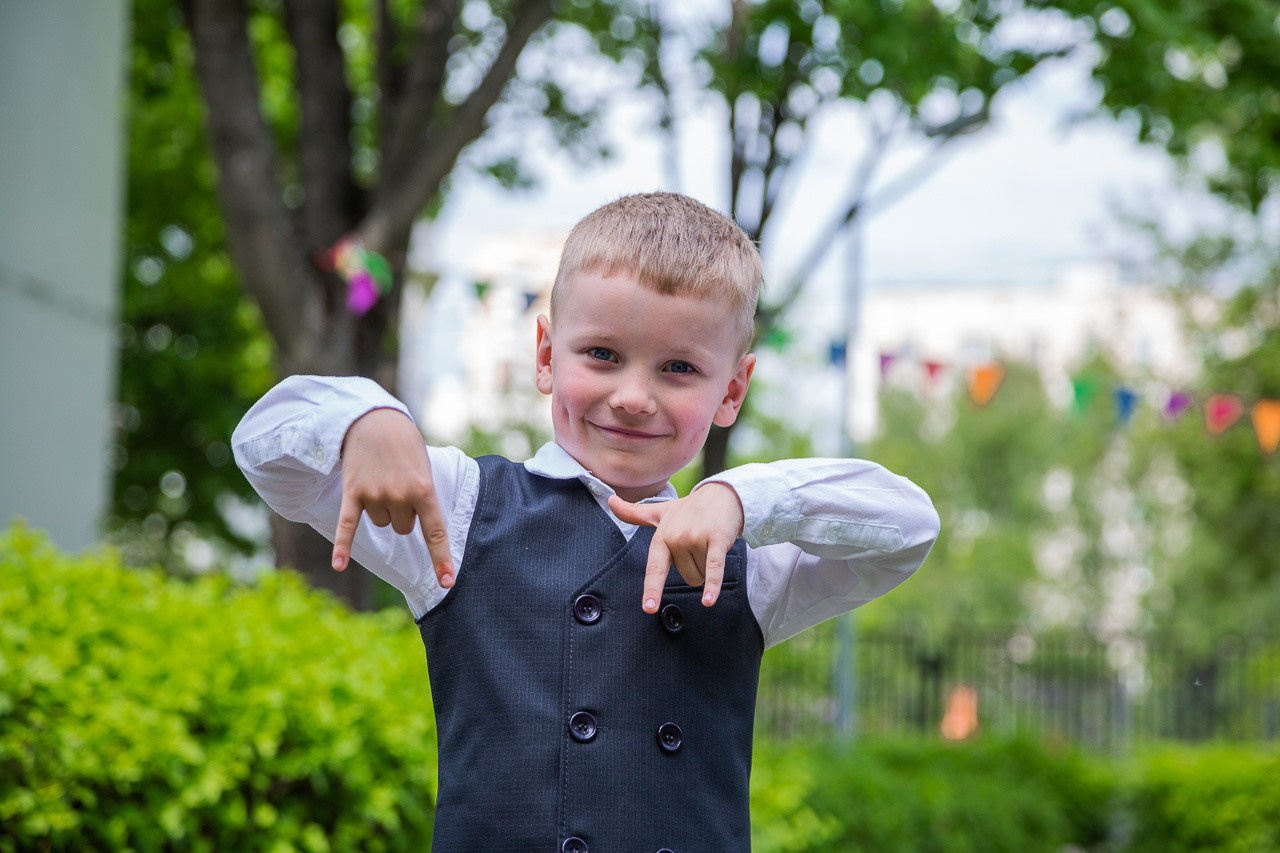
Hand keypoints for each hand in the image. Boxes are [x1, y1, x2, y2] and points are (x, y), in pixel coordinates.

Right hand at [332, 408, 453, 587]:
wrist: (374, 420)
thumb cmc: (405, 445)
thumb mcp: (425, 466)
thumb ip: (424, 495)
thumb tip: (422, 524)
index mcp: (424, 489)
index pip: (435, 532)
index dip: (441, 559)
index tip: (447, 581)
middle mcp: (400, 495)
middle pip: (403, 529)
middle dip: (402, 513)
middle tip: (398, 484)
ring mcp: (375, 495)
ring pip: (381, 524)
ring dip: (381, 509)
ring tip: (381, 480)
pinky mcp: (353, 494)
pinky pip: (348, 527)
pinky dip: (342, 547)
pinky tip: (338, 566)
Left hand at [608, 483, 743, 612]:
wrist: (722, 494)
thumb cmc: (689, 509)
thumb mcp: (660, 512)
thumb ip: (634, 513)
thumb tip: (610, 501)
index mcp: (662, 537)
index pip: (655, 568)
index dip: (652, 589)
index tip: (649, 607)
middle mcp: (676, 538)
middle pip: (687, 577)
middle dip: (697, 568)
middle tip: (699, 547)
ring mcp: (696, 538)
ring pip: (702, 575)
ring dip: (709, 567)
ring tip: (710, 545)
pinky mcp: (717, 539)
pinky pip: (714, 568)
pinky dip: (712, 586)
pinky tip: (709, 600)